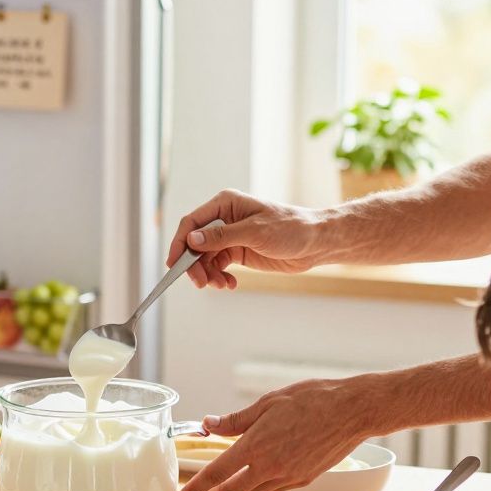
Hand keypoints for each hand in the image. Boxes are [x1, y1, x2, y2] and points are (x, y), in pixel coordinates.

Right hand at [166, 189, 323, 289]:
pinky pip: (218, 266)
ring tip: (221, 285)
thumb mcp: (254, 232)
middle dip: (195, 265)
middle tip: (201, 283)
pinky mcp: (238, 252)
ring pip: (205, 258)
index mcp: (225, 204)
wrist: (315, 243)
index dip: (180, 243)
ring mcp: (230, 236)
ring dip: (208, 274)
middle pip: (195, 244)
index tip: (174, 264)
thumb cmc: (290, 228)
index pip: (192, 223)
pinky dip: (219, 277)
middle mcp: (224, 219)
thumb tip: (191, 240)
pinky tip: (230, 284)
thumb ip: (221, 237)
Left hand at [175, 377, 372, 490]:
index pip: (215, 475)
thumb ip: (235, 420)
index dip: (193, 490)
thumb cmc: (312, 399)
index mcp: (256, 446)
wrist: (353, 411)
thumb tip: (208, 424)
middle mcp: (270, 468)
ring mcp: (289, 477)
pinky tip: (251, 484)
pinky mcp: (304, 480)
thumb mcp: (266, 403)